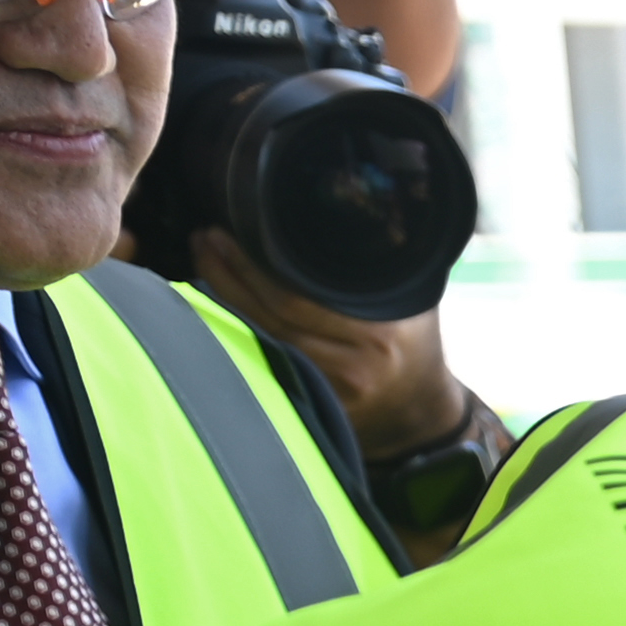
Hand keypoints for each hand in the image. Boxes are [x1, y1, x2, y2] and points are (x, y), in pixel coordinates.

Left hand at [188, 226, 474, 456]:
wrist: (420, 408)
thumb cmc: (413, 341)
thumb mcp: (409, 298)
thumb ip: (376, 266)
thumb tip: (330, 216)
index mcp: (377, 334)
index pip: (296, 297)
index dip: (253, 265)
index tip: (226, 230)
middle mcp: (351, 367)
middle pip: (270, 318)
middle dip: (229, 274)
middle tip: (206, 238)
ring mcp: (328, 394)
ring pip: (259, 340)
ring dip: (224, 298)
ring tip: (205, 260)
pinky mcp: (310, 408)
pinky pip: (262, 360)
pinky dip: (235, 327)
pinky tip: (217, 300)